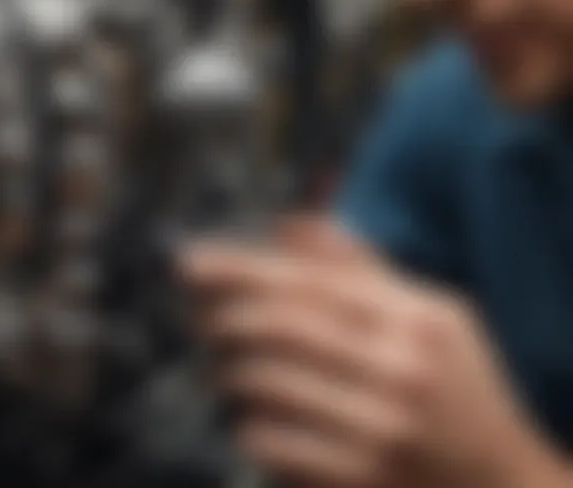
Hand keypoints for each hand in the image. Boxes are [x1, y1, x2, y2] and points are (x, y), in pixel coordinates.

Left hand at [182, 216, 569, 487]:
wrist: (499, 482)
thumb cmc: (453, 381)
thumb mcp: (428, 309)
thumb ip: (357, 265)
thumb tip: (285, 225)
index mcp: (413, 317)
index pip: (308, 280)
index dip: (240, 268)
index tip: (187, 262)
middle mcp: (398, 371)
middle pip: (278, 326)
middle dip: (223, 316)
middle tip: (202, 316)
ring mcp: (378, 432)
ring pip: (263, 384)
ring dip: (231, 370)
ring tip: (231, 365)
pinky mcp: (356, 481)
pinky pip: (267, 441)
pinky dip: (250, 422)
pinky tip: (260, 416)